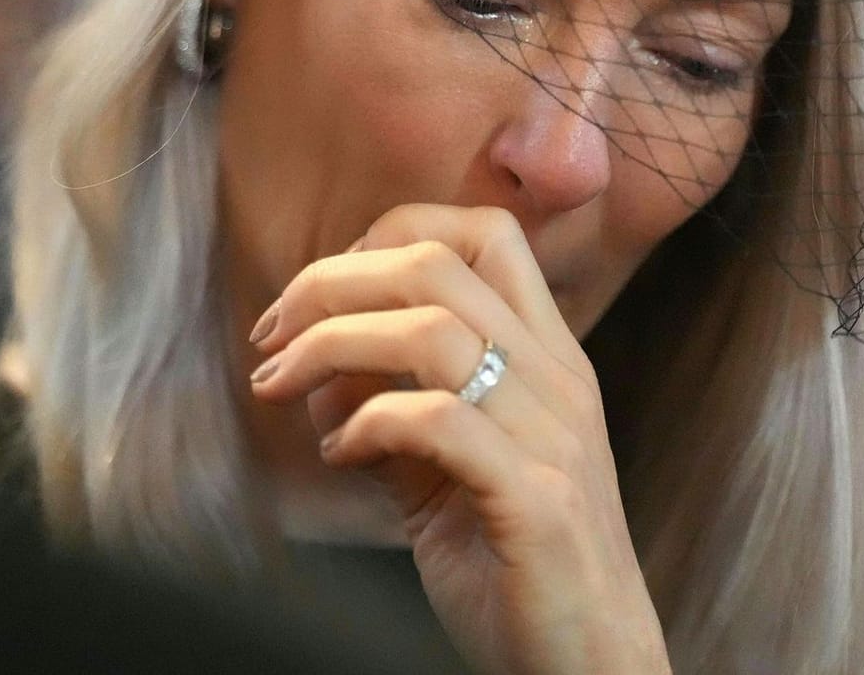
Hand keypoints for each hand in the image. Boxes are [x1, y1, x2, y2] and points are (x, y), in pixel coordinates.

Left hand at [248, 204, 671, 674]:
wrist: (591, 665)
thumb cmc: (515, 568)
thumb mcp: (445, 471)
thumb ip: (393, 408)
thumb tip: (313, 365)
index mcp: (549, 356)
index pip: (484, 232)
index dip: (388, 235)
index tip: (322, 292)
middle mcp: (559, 379)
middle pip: (437, 264)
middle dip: (330, 284)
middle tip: (272, 337)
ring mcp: (553, 435)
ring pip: (431, 330)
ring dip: (332, 346)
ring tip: (283, 387)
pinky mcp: (536, 499)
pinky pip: (436, 420)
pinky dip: (367, 424)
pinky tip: (341, 455)